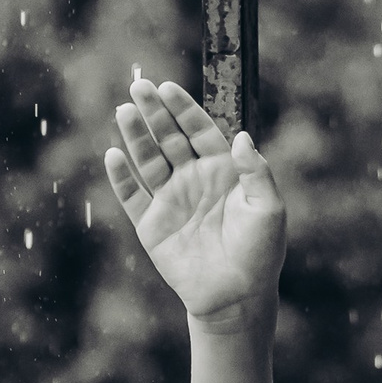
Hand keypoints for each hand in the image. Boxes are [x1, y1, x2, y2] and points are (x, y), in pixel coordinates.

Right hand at [104, 78, 284, 329]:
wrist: (237, 296)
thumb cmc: (260, 252)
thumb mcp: (267, 208)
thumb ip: (256, 172)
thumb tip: (242, 137)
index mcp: (223, 172)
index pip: (200, 131)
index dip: (183, 109)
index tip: (167, 87)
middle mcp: (194, 180)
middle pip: (169, 138)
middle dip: (154, 112)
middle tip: (138, 86)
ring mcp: (171, 201)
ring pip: (148, 160)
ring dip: (135, 136)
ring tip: (124, 111)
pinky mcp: (151, 225)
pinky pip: (132, 195)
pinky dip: (121, 177)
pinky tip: (113, 155)